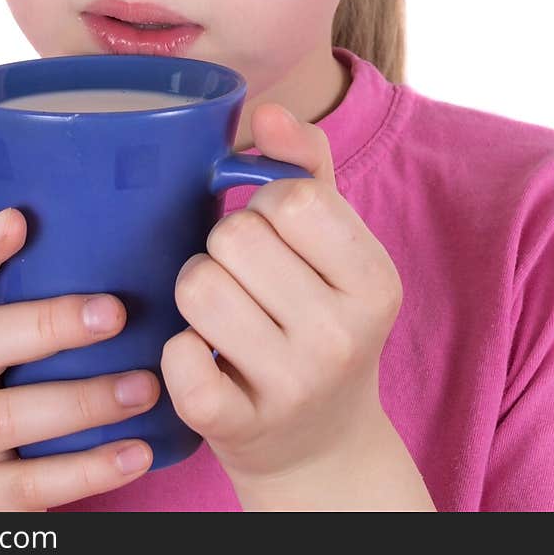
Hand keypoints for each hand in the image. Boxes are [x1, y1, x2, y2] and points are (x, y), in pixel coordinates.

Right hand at [0, 208, 159, 510]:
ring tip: (145, 387)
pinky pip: (33, 485)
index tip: (18, 219)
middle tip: (115, 312)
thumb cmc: (6, 386)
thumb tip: (135, 225)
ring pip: (8, 417)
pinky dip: (90, 470)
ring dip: (84, 400)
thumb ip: (43, 291)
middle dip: (47, 324)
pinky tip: (138, 452)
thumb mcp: (4, 338)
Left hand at [160, 102, 403, 500]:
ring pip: (197, 286)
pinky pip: (178, 357)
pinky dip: (178, 350)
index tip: (275, 239)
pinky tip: (203, 358)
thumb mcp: (335, 244)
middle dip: (224, 248)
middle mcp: (343, 336)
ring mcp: (293, 387)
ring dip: (196, 291)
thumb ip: (306, 165)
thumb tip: (268, 110)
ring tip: (223, 315)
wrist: (321, 444)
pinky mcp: (238, 427)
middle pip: (234, 237)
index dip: (264, 206)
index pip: (290, 199)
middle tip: (245, 281)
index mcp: (375, 281)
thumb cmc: (320, 317)